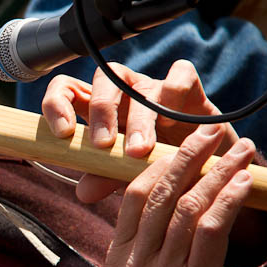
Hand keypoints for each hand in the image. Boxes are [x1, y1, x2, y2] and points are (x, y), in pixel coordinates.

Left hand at [42, 60, 239, 201]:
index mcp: (99, 112)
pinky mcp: (190, 88)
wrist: (209, 168)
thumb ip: (104, 179)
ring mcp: (154, 88)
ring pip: (136, 82)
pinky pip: (180, 74)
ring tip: (140, 150)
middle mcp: (124, 94)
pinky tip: (173, 125)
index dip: (57, 103)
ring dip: (136, 117)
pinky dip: (173, 94)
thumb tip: (82, 192)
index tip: (63, 133)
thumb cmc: (159, 169)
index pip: (66, 89)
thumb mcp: (127, 177)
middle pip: (101, 79)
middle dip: (101, 111)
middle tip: (105, 145)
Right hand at [106, 124, 254, 266]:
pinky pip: (212, 232)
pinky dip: (229, 200)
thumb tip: (164, 176)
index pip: (133, 196)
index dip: (159, 162)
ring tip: (240, 151)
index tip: (184, 139)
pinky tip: (244, 182)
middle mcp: (135, 265)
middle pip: (161, 196)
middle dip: (188, 157)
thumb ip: (148, 231)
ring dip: (218, 173)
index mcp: (118, 255)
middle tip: (211, 131)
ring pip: (189, 209)